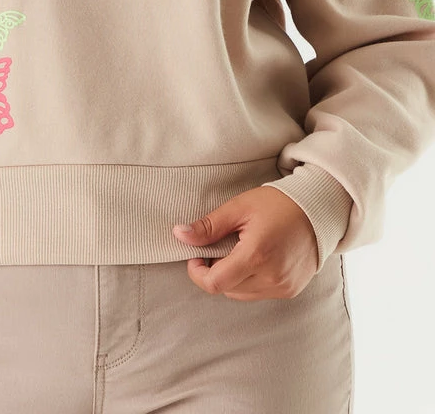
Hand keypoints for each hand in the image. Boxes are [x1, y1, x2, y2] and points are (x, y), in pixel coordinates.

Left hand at [172, 185, 318, 300]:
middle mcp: (271, 277)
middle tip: (219, 246)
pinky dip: (249, 280)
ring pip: (240, 293)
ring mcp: (283, 287)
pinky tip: (256, 258)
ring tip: (240, 250)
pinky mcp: (290, 290)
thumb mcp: (239, 207)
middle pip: (226, 288)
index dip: (197, 273)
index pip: (215, 283)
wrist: (318, 210)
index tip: (196, 255)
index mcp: (256, 255)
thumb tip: (180, 235)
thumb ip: (209, 226)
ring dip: (232, 277)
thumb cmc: (277, 204)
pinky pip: (258, 293)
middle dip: (215, 270)